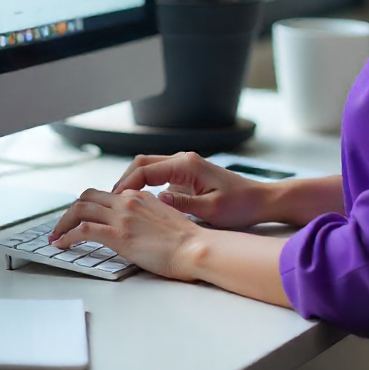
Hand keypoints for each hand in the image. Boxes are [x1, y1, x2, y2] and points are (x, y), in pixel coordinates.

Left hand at [49, 187, 197, 279]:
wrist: (194, 247)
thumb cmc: (185, 240)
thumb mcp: (165, 217)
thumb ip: (147, 213)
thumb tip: (136, 222)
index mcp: (140, 196)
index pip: (106, 195)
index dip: (89, 206)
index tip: (81, 218)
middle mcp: (128, 201)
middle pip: (87, 196)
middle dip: (70, 210)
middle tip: (62, 225)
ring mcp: (121, 217)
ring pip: (80, 209)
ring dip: (63, 223)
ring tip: (55, 236)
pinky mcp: (117, 235)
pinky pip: (82, 230)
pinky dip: (67, 237)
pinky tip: (61, 245)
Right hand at [111, 150, 270, 228]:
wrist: (260, 200)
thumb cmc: (240, 205)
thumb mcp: (212, 209)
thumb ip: (183, 204)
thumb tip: (157, 199)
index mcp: (187, 164)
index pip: (145, 170)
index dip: (125, 185)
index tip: (113, 202)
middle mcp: (183, 160)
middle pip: (142, 164)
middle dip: (123, 181)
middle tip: (108, 202)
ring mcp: (184, 167)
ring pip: (149, 168)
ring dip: (132, 183)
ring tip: (118, 204)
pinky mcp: (187, 176)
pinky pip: (159, 177)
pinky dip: (144, 187)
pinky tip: (138, 205)